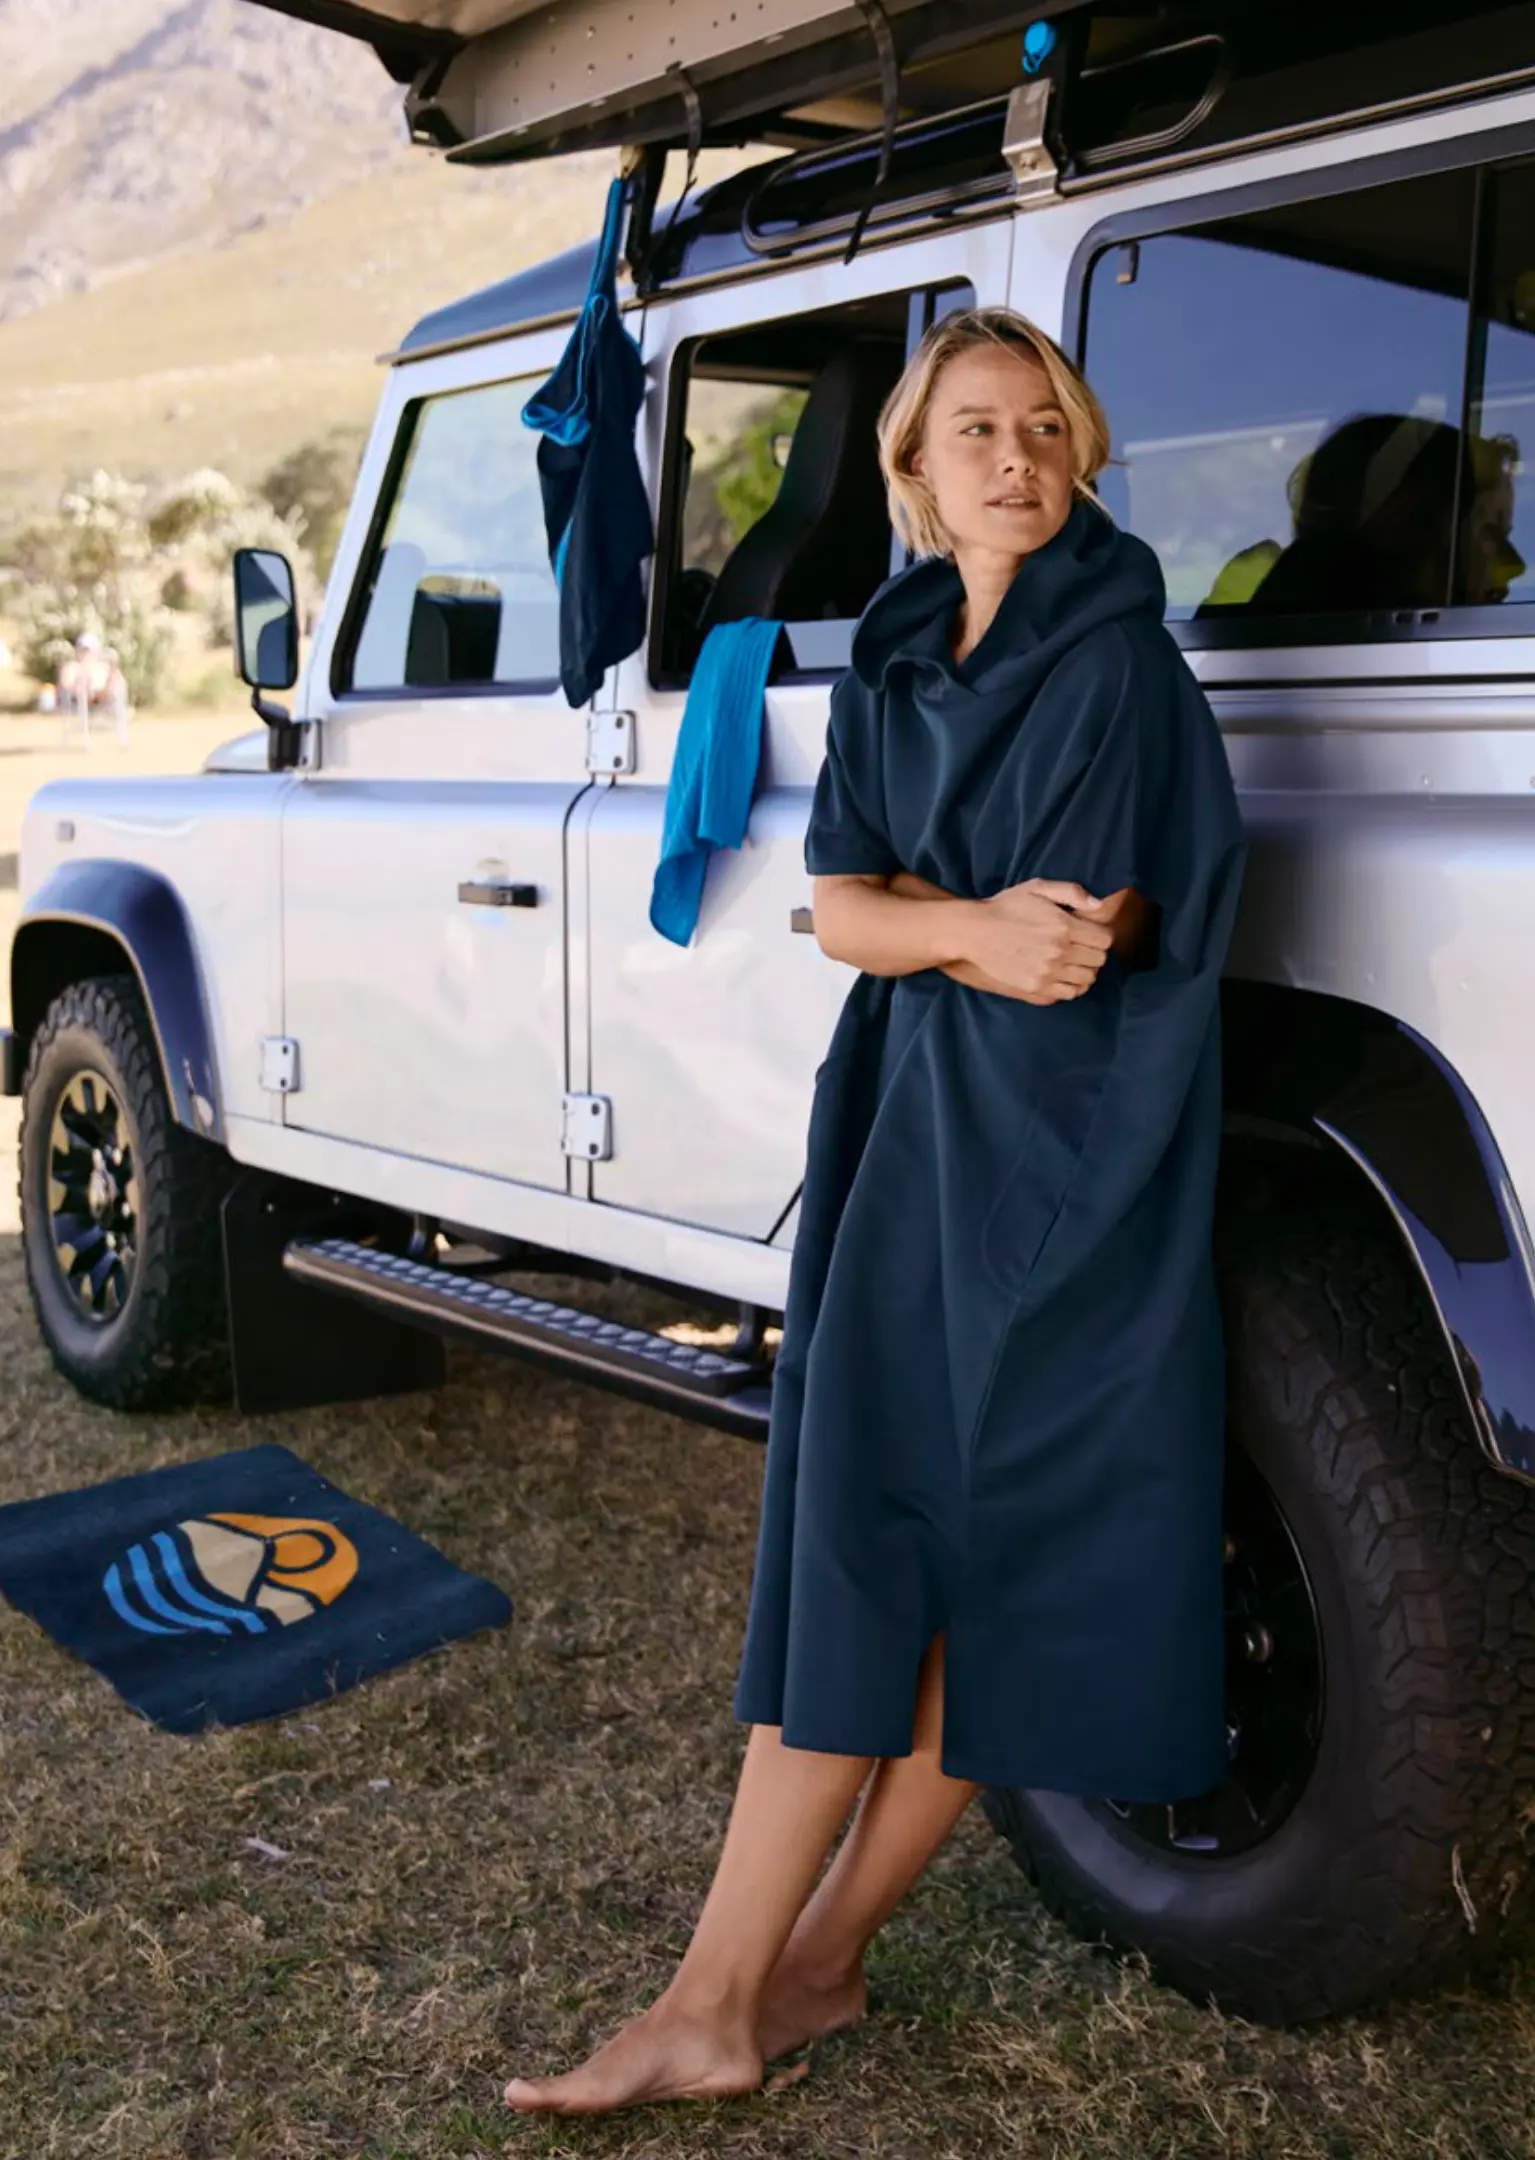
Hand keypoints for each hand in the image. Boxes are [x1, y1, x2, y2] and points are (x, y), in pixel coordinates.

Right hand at [966, 877, 1115, 1003]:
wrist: (974, 932)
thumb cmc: (1006, 907)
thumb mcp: (1038, 888)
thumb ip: (1071, 892)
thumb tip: (1099, 905)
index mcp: (1064, 926)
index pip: (1105, 939)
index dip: (1100, 935)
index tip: (1090, 933)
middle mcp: (1059, 951)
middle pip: (1099, 960)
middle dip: (1094, 952)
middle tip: (1082, 947)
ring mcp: (1048, 972)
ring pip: (1087, 979)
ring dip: (1085, 970)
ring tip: (1073, 962)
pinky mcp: (1036, 988)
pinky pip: (1069, 993)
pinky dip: (1072, 986)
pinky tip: (1063, 976)